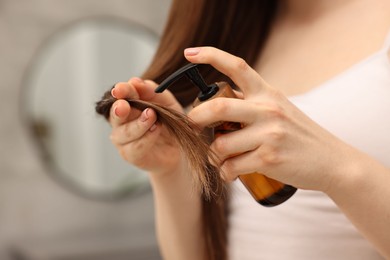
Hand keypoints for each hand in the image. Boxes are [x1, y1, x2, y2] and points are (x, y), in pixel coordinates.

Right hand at [109, 78, 184, 174]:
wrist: (181, 149)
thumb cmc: (171, 124)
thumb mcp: (167, 102)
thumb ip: (152, 91)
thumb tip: (137, 82)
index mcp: (129, 105)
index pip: (121, 95)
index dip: (123, 90)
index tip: (124, 87)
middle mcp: (122, 122)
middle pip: (116, 114)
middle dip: (119, 108)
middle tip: (124, 105)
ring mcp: (124, 140)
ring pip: (123, 132)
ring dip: (138, 124)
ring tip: (152, 115)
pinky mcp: (132, 155)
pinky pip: (135, 147)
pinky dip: (146, 138)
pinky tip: (156, 130)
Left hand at [185, 47, 352, 191]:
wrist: (333, 161)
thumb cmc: (299, 136)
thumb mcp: (279, 110)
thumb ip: (251, 104)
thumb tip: (218, 103)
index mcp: (268, 94)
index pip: (237, 67)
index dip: (211, 56)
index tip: (190, 53)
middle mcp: (268, 110)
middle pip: (218, 106)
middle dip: (196, 117)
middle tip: (190, 124)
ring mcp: (269, 134)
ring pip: (221, 143)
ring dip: (213, 155)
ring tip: (219, 159)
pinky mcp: (269, 158)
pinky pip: (231, 166)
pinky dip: (225, 172)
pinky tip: (230, 173)